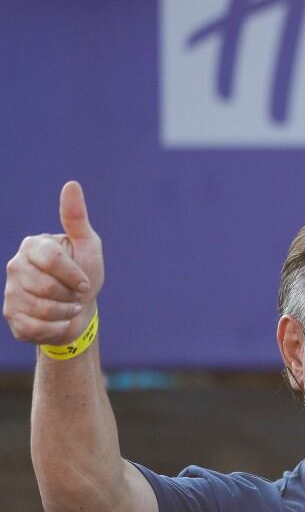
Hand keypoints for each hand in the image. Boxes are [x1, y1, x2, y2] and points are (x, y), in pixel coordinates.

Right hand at [4, 182, 104, 345]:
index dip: (74, 274)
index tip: (85, 281)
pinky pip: (36, 327)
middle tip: (75, 294)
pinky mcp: (12, 316)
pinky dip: (56, 327)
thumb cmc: (84, 274)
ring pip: (41, 308)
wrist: (80, 311)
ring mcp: (10, 292)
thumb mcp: (88, 246)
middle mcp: (15, 266)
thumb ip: (76, 218)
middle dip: (70, 295)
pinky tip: (58, 320)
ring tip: (68, 306)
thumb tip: (71, 184)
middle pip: (45, 287)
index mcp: (32, 246)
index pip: (52, 259)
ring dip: (65, 312)